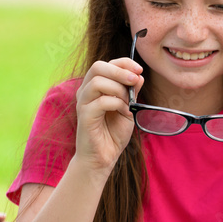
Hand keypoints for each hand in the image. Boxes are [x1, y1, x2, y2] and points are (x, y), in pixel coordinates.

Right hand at [74, 58, 142, 172]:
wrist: (103, 158)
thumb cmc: (113, 133)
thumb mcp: (128, 108)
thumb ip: (132, 91)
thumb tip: (138, 75)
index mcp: (95, 86)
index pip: (106, 64)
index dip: (124, 63)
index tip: (139, 70)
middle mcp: (86, 91)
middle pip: (98, 66)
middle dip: (120, 71)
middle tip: (135, 80)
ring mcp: (83, 103)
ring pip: (98, 82)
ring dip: (119, 89)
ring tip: (128, 103)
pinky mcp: (84, 116)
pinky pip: (101, 101)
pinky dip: (117, 104)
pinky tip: (124, 113)